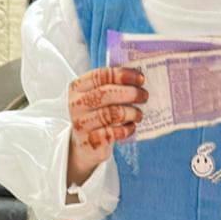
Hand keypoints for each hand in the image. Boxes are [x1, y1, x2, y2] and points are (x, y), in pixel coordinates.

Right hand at [67, 65, 148, 183]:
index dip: (122, 75)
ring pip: (110, 114)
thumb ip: (113, 85)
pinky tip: (131, 128)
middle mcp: (76, 104)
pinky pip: (112, 133)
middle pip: (105, 93)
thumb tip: (138, 77)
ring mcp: (81, 124)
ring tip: (139, 115)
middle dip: (129, 93)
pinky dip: (125, 130)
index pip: (100, 76)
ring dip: (130, 113)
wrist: (85, 144)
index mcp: (78, 87)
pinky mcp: (89, 141)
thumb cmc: (96, 115)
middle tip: (144, 96)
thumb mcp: (98, 97)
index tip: (140, 78)